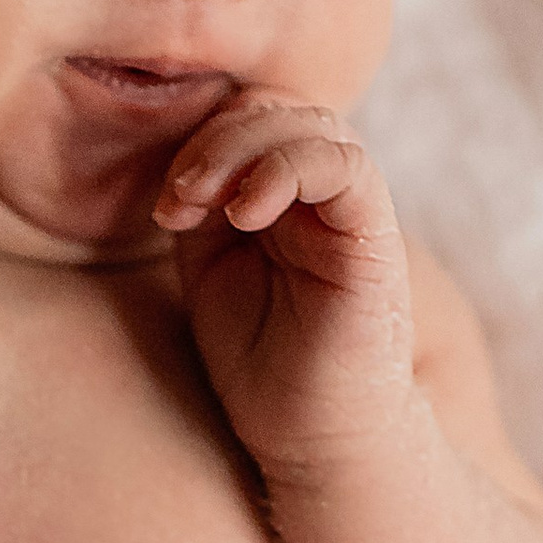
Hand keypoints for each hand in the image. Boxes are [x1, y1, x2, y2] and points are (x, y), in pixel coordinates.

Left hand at [154, 96, 416, 483]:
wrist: (308, 435)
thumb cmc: (260, 360)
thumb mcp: (209, 265)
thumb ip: (203, 203)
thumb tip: (186, 156)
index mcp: (285, 192)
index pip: (249, 115)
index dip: (200, 140)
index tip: (166, 207)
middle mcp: (324, 193)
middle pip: (278, 107)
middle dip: (214, 139)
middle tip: (179, 199)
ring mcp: (353, 212)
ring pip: (313, 123)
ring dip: (243, 148)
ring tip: (205, 203)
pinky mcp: (376, 240)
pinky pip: (348, 167)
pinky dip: (290, 169)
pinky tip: (247, 213)